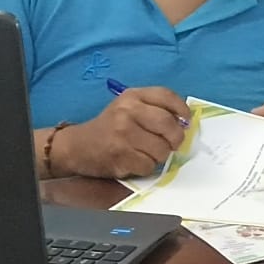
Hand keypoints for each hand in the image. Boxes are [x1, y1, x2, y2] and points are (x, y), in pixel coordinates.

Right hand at [55, 86, 190, 177]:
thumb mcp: (128, 108)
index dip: (182, 110)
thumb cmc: (109, 127)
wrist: (77, 146)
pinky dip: (147, 167)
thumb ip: (153, 109)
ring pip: (161, 149)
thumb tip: (184, 123)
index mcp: (132, 96)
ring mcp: (123, 134)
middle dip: (176, 138)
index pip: (166, 96)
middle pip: (169, 124)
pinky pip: (149, 165)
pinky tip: (136, 161)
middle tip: (172, 144)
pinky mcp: (120, 156)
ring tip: (148, 153)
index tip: (185, 121)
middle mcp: (127, 112)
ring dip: (160, 155)